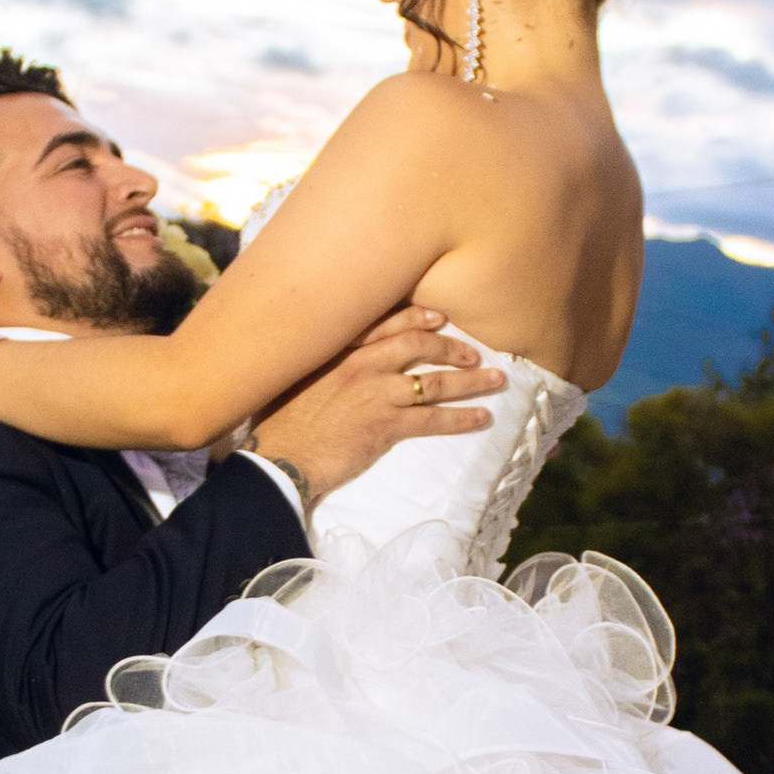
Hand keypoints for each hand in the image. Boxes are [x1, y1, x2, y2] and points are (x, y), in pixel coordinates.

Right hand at [252, 310, 502, 516]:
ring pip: (434, 380)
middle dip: (451, 347)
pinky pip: (434, 418)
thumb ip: (319, 364)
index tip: (440, 318)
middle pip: (418, 344)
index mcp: (339, 349)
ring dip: (471, 380)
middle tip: (473, 353)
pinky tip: (482, 418)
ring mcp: (376, 393)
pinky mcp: (386, 426)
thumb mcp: (292, 377)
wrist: (277, 457)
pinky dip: (462, 417)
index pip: (387, 322)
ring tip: (496, 380)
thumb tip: (331, 363)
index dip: (419, 317)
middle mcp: (362, 364)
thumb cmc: (277, 422)